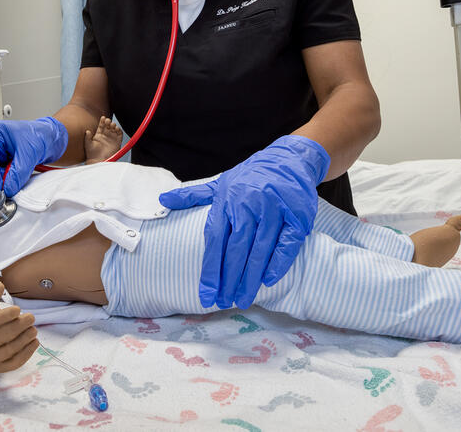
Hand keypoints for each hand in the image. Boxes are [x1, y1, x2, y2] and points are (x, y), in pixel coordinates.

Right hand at [0, 117, 67, 196]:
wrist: (46, 138)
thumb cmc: (38, 136)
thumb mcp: (30, 154)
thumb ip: (18, 173)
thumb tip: (7, 189)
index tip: (0, 190)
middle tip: (13, 183)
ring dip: (1, 179)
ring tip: (17, 171)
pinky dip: (3, 178)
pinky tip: (14, 172)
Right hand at [0, 283, 38, 372]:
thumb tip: (1, 285)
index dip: (7, 315)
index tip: (18, 309)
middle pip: (5, 335)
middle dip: (21, 325)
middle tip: (31, 317)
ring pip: (12, 349)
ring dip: (26, 338)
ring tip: (33, 329)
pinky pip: (15, 362)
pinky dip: (28, 352)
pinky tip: (34, 342)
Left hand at [159, 135, 329, 309]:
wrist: (290, 158)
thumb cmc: (251, 177)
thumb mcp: (221, 183)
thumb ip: (193, 196)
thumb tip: (163, 200)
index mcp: (228, 200)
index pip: (216, 239)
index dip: (211, 268)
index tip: (206, 293)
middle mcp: (249, 204)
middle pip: (237, 248)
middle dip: (229, 278)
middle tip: (223, 302)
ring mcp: (275, 209)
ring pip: (261, 248)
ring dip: (251, 277)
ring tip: (243, 298)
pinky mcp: (297, 214)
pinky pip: (287, 242)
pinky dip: (279, 261)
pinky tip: (268, 279)